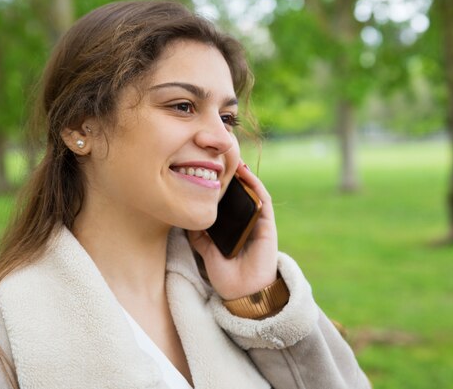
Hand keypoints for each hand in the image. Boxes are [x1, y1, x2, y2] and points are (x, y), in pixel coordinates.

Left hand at [187, 162, 277, 299]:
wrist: (243, 293)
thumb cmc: (226, 276)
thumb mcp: (206, 252)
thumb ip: (199, 237)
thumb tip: (184, 220)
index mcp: (233, 229)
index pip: (227, 203)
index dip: (220, 187)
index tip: (207, 170)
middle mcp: (246, 223)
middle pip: (239, 195)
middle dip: (231, 177)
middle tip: (219, 159)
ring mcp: (258, 223)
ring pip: (252, 193)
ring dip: (245, 175)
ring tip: (232, 159)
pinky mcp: (267, 225)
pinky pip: (263, 199)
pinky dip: (255, 184)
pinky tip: (245, 172)